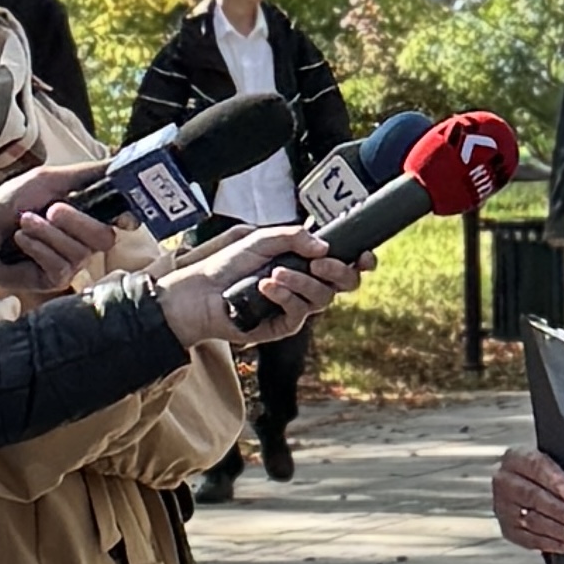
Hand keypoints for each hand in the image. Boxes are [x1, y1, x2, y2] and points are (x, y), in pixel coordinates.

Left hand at [0, 163, 117, 296]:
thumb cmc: (10, 203)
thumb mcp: (48, 179)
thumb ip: (86, 174)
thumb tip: (119, 164)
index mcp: (87, 213)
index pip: (122, 219)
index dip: (127, 218)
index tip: (123, 217)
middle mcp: (84, 240)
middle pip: (104, 237)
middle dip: (76, 222)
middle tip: (50, 210)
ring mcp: (71, 262)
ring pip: (79, 252)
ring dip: (47, 233)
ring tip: (25, 224)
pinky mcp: (55, 280)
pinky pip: (59, 265)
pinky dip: (38, 248)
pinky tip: (22, 242)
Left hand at [166, 221, 354, 347]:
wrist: (200, 292)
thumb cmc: (227, 264)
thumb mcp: (262, 239)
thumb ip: (294, 237)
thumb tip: (324, 247)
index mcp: (305, 262)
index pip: (344, 263)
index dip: (359, 261)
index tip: (363, 256)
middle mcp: (305, 284)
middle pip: (344, 284)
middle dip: (338, 272)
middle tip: (320, 264)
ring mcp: (296, 306)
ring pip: (322, 299)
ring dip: (301, 283)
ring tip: (274, 273)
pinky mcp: (283, 326)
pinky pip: (299, 315)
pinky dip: (285, 297)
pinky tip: (266, 287)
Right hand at [493, 445, 563, 557]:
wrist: (538, 487)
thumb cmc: (555, 473)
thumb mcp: (563, 460)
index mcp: (516, 457)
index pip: (534, 464)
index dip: (554, 479)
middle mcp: (505, 480)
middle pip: (530, 495)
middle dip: (556, 509)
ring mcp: (503, 507)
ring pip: (529, 520)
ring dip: (555, 530)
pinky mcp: (508, 529)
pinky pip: (527, 539)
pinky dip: (549, 544)